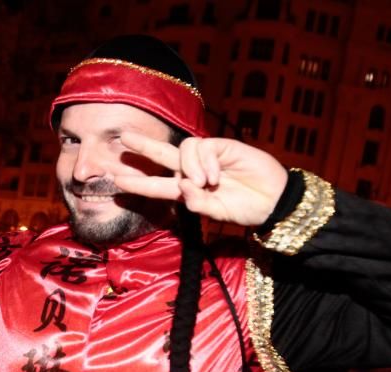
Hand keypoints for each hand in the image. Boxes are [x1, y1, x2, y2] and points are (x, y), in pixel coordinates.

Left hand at [114, 134, 288, 225]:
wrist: (273, 200)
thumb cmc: (246, 209)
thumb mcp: (217, 213)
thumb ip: (197, 204)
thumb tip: (182, 187)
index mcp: (187, 189)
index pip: (157, 184)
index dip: (138, 183)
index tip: (116, 182)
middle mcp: (193, 171)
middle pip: (162, 154)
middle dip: (143, 147)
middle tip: (123, 139)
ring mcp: (208, 157)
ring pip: (183, 150)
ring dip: (189, 167)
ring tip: (205, 182)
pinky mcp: (223, 146)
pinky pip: (203, 147)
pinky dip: (206, 162)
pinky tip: (217, 174)